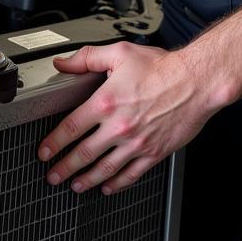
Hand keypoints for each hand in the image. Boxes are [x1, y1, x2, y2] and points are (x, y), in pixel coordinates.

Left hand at [37, 42, 215, 193]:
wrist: (196, 82)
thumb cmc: (162, 67)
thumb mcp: (119, 53)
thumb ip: (87, 58)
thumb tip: (63, 64)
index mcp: (106, 102)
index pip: (71, 127)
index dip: (54, 142)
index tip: (44, 152)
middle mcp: (119, 126)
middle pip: (83, 153)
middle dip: (64, 167)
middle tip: (52, 176)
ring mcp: (136, 143)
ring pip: (105, 168)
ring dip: (87, 179)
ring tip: (75, 185)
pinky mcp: (154, 152)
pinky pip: (132, 174)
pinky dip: (118, 184)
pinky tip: (108, 187)